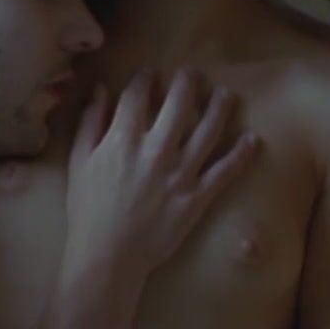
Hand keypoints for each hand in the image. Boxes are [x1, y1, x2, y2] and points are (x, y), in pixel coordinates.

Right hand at [62, 69, 259, 281]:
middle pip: (178, 104)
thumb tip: (101, 90)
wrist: (107, 257)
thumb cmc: (88, 210)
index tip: (150, 73)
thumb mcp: (78, 163)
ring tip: (226, 94)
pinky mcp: (196, 198)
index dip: (144, 79)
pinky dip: (241, 154)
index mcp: (122, 140)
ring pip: (207, 131)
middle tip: (192, 73)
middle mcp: (155, 151)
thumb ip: (90, 123)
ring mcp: (179, 174)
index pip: (137, 96)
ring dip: (219, 108)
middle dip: (187, 83)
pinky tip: (252, 139)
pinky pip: (224, 171)